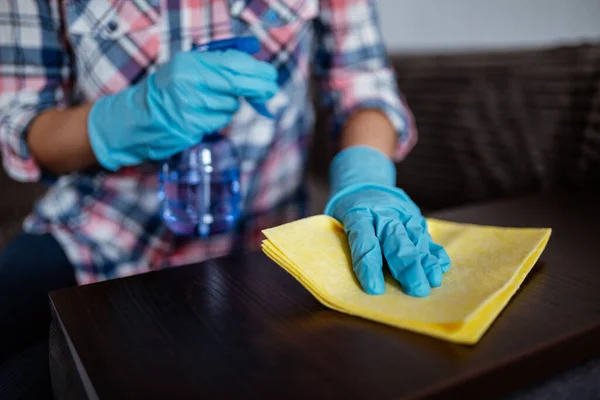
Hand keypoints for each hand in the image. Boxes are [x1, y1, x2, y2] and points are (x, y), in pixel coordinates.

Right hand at [87, 42, 277, 170]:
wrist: (135, 119)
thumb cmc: (165, 91)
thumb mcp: (186, 68)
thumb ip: (217, 64)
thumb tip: (252, 61)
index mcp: (189, 64)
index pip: (232, 65)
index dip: (256, 71)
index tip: (269, 75)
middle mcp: (189, 83)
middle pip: (237, 85)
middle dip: (257, 88)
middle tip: (269, 89)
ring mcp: (190, 107)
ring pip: (230, 106)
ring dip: (229, 105)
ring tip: (210, 102)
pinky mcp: (191, 128)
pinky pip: (219, 122)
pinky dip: (217, 118)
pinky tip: (203, 114)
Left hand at [325, 146, 450, 296]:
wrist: (365, 186)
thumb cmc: (347, 214)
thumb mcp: (336, 224)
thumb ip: (346, 246)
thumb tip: (357, 283)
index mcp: (358, 215)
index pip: (363, 240)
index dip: (368, 265)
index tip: (374, 289)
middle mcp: (382, 214)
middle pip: (395, 240)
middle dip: (407, 266)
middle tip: (416, 290)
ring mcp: (402, 214)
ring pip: (415, 237)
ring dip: (425, 261)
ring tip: (432, 282)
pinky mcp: (415, 218)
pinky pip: (427, 235)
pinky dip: (435, 251)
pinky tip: (442, 267)